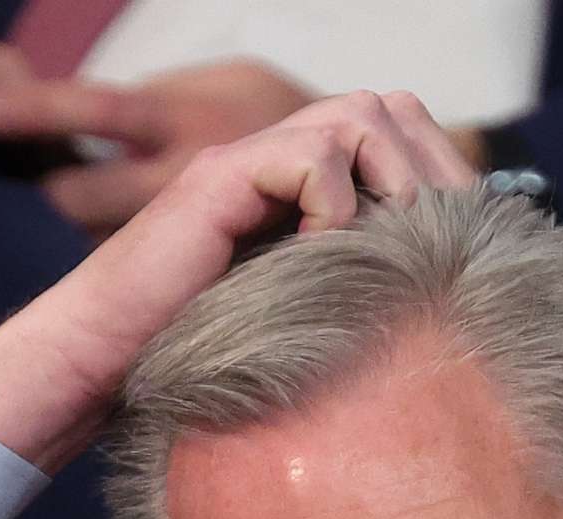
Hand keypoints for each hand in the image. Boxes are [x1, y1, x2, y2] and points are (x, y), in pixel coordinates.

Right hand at [0, 92, 477, 475]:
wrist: (95, 364)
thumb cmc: (187, 363)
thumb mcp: (295, 325)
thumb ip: (347, 296)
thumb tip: (438, 309)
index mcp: (300, 190)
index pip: (397, 138)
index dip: (441, 178)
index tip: (466, 244)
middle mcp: (274, 163)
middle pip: (387, 109)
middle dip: (428, 170)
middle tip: (436, 243)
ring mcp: (244, 165)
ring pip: (355, 118)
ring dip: (387, 182)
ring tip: (384, 250)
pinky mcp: (218, 181)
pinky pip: (311, 158)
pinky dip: (333, 207)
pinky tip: (319, 262)